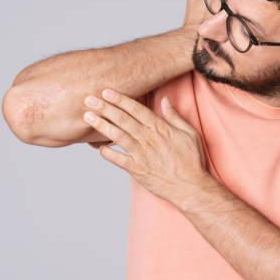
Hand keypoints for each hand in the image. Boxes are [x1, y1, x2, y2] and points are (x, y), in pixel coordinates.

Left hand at [81, 89, 209, 206]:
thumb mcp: (190, 133)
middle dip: (105, 108)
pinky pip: (117, 160)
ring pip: (117, 136)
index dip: (120, 100)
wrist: (190, 187)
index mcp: (160, 128)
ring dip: (101, 125)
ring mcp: (141, 154)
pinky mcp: (136, 170)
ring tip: (87, 116)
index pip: (136, 109)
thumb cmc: (192, 160)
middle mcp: (148, 139)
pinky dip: (106, 153)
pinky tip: (97, 148)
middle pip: (123, 119)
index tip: (107, 92)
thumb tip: (165, 101)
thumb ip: (175, 116)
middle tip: (89, 99)